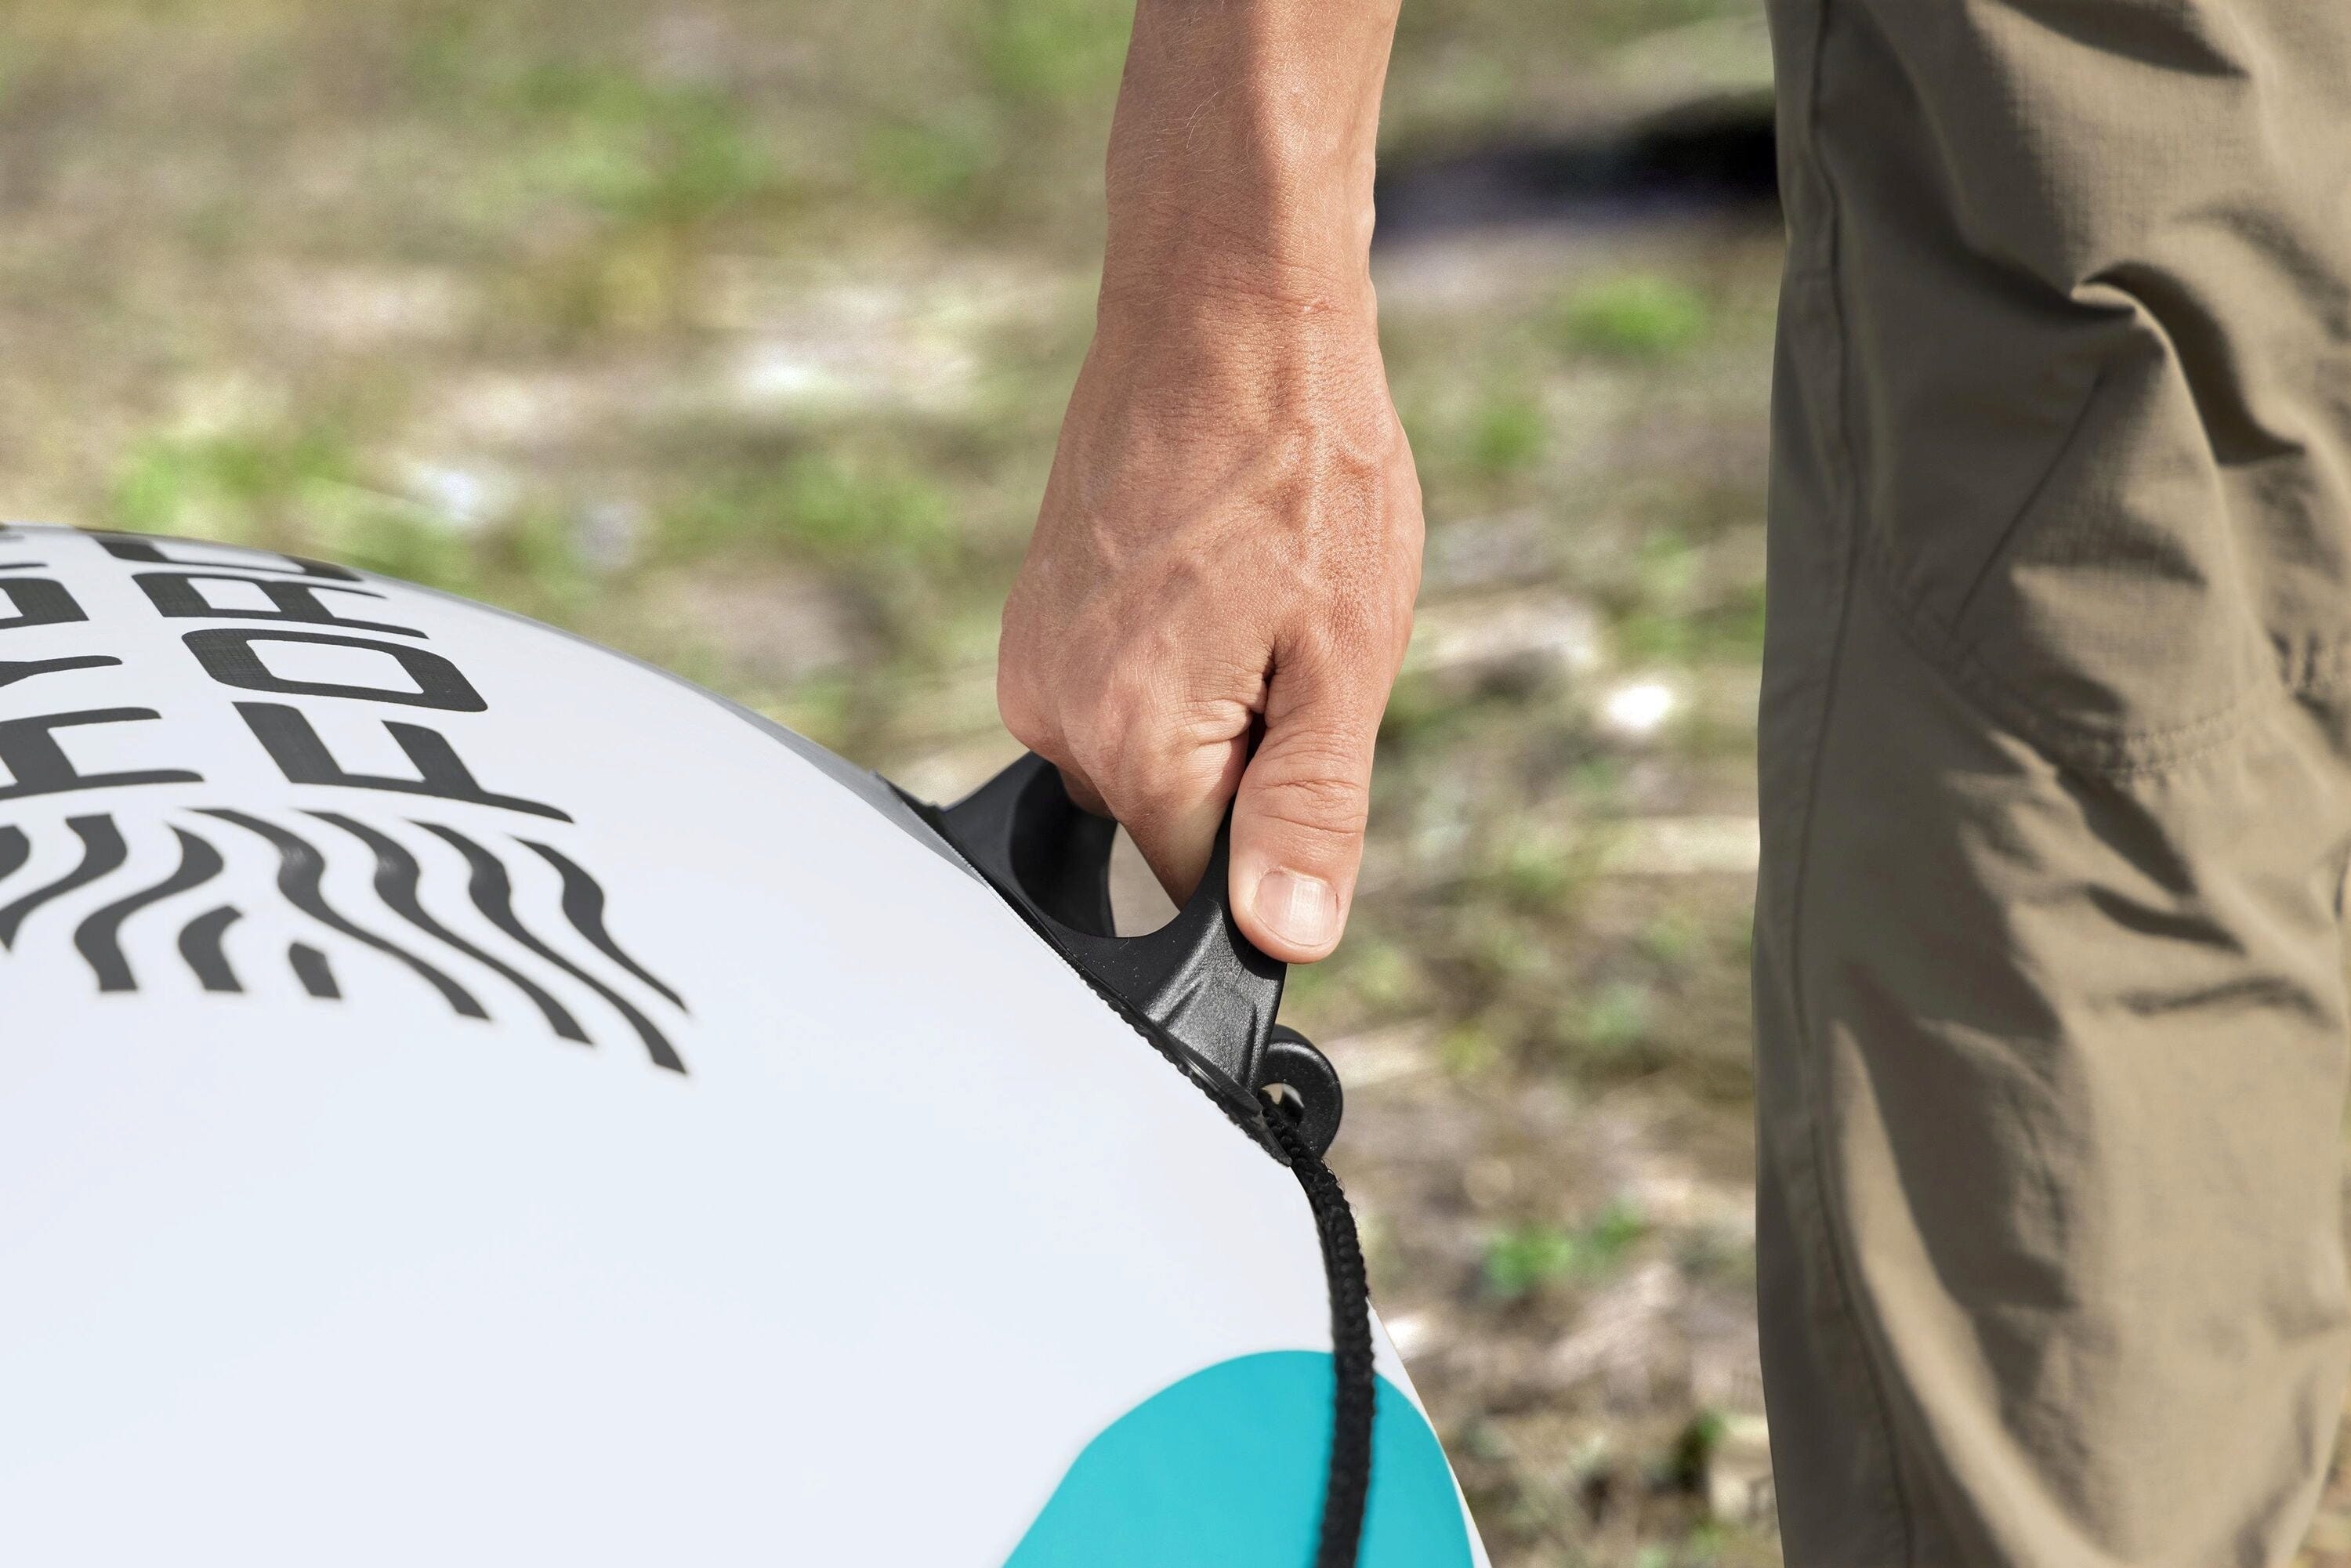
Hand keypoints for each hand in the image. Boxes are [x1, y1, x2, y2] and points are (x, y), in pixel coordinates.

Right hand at [998, 278, 1421, 962]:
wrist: (1224, 306)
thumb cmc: (1300, 462)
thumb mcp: (1345, 657)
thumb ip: (1308, 816)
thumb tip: (1283, 942)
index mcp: (1128, 741)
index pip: (1192, 888)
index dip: (1267, 840)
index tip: (1305, 732)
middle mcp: (1052, 713)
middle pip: (1165, 819)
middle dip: (1245, 760)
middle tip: (1295, 636)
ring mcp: (1033, 657)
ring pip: (1144, 751)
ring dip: (1217, 702)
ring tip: (1258, 586)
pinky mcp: (1037, 613)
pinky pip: (1119, 687)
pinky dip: (1180, 654)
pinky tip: (1218, 568)